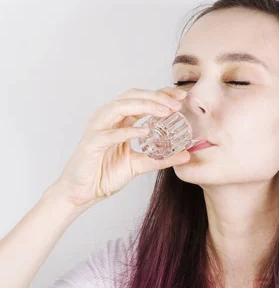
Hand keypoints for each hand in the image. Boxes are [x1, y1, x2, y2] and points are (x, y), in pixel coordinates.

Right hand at [49, 86, 189, 207]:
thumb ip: (160, 159)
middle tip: (178, 102)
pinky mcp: (91, 143)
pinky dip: (128, 130)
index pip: (141, 99)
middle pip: (132, 97)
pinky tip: (145, 131)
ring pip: (121, 107)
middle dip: (156, 96)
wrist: (82, 193)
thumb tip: (186, 155)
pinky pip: (111, 133)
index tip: (182, 96)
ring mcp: (98, 128)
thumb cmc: (104, 175)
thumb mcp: (138, 165)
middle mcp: (107, 118)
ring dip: (145, 106)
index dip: (161, 94)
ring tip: (165, 111)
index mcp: (119, 120)